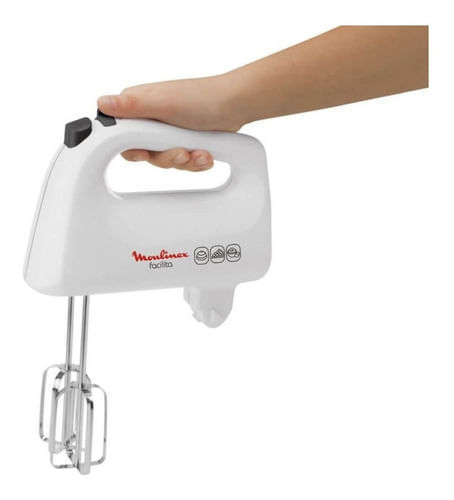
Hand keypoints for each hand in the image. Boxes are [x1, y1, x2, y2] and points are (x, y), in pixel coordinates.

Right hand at [97, 75, 241, 171]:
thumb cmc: (202, 98)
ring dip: (185, 160)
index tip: (144, 153)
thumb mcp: (163, 103)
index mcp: (138, 106)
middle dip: (166, 157)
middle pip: (145, 154)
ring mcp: (167, 132)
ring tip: (199, 152)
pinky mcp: (183, 141)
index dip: (132, 149)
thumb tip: (102, 103)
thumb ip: (132, 107)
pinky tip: (205, 154)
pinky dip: (195, 161)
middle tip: (181, 152)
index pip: (120, 136)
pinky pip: (182, 163)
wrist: (235, 105)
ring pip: (165, 160)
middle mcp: (150, 119)